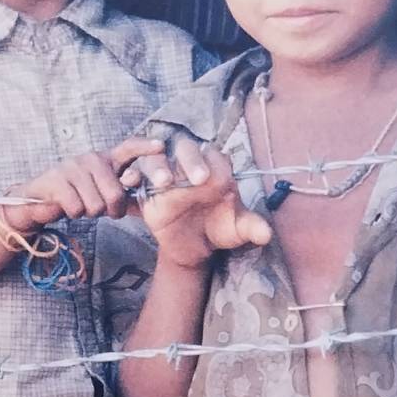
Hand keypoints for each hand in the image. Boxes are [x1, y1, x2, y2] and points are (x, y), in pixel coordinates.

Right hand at [0, 136, 163, 233]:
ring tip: (80, 204)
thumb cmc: (76, 196)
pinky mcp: (57, 180)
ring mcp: (72, 167)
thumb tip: (136, 189)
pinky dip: (74, 214)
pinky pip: (77, 208)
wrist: (37, 200)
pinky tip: (67, 205)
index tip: (161, 146)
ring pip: (96, 206)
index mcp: (104, 159)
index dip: (145, 147)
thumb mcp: (99, 189)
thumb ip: (118, 189)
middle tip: (99, 210)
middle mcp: (90, 158)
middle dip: (110, 211)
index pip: (128, 148)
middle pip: (115, 195)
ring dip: (89, 213)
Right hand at [123, 134, 271, 269]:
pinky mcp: (147, 188)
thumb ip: (252, 228)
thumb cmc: (220, 229)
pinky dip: (132, 176)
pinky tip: (130, 181)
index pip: (215, 157)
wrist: (196, 247)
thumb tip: (266, 235)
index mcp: (216, 169)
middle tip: (198, 179)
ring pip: (157, 158)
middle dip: (191, 160)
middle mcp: (190, 166)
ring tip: (163, 181)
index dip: (215, 165)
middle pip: (187, 149)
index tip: (214, 181)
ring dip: (158, 165)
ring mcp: (168, 175)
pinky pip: (136, 176)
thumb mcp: (238, 231)